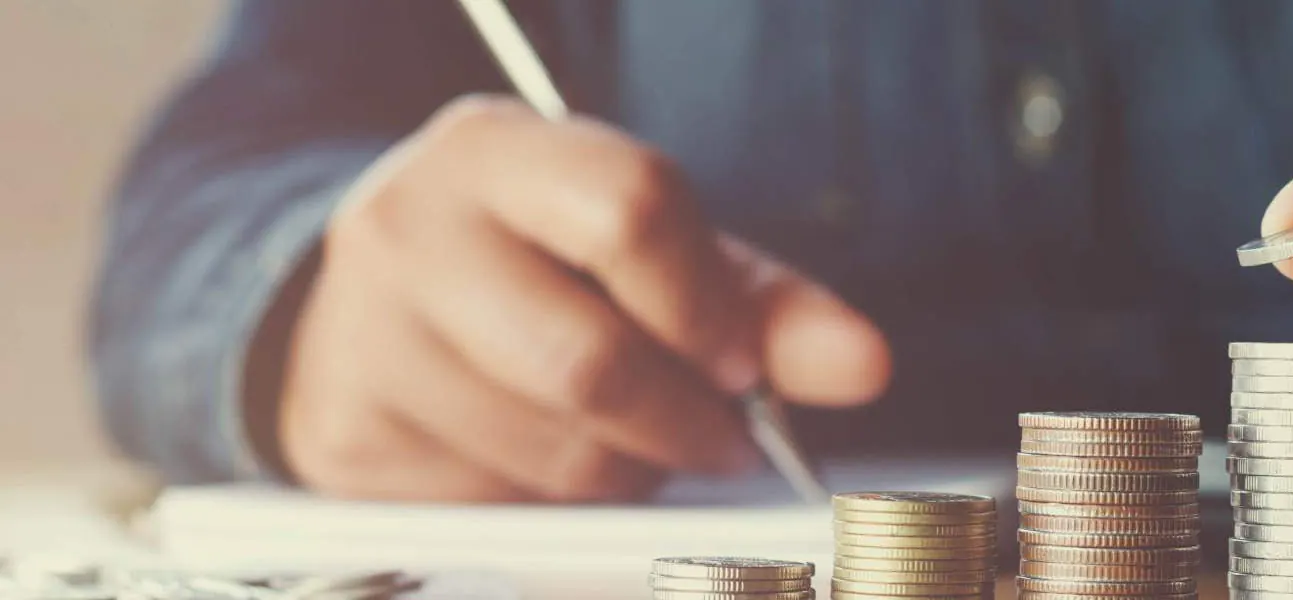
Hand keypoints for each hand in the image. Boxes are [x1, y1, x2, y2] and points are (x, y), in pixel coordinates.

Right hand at [279, 96, 890, 501]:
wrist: (367, 311)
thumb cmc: (537, 268)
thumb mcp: (650, 253)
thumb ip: (762, 303)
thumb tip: (861, 364)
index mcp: (496, 152)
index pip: (628, 211)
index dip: (707, 307)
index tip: (741, 364)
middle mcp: (409, 232)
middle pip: (588, 361)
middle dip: (683, 423)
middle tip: (721, 439)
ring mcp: (366, 341)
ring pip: (554, 454)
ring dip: (630, 473)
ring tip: (631, 440)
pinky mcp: (350, 441)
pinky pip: (502, 508)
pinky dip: (559, 506)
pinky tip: (553, 461)